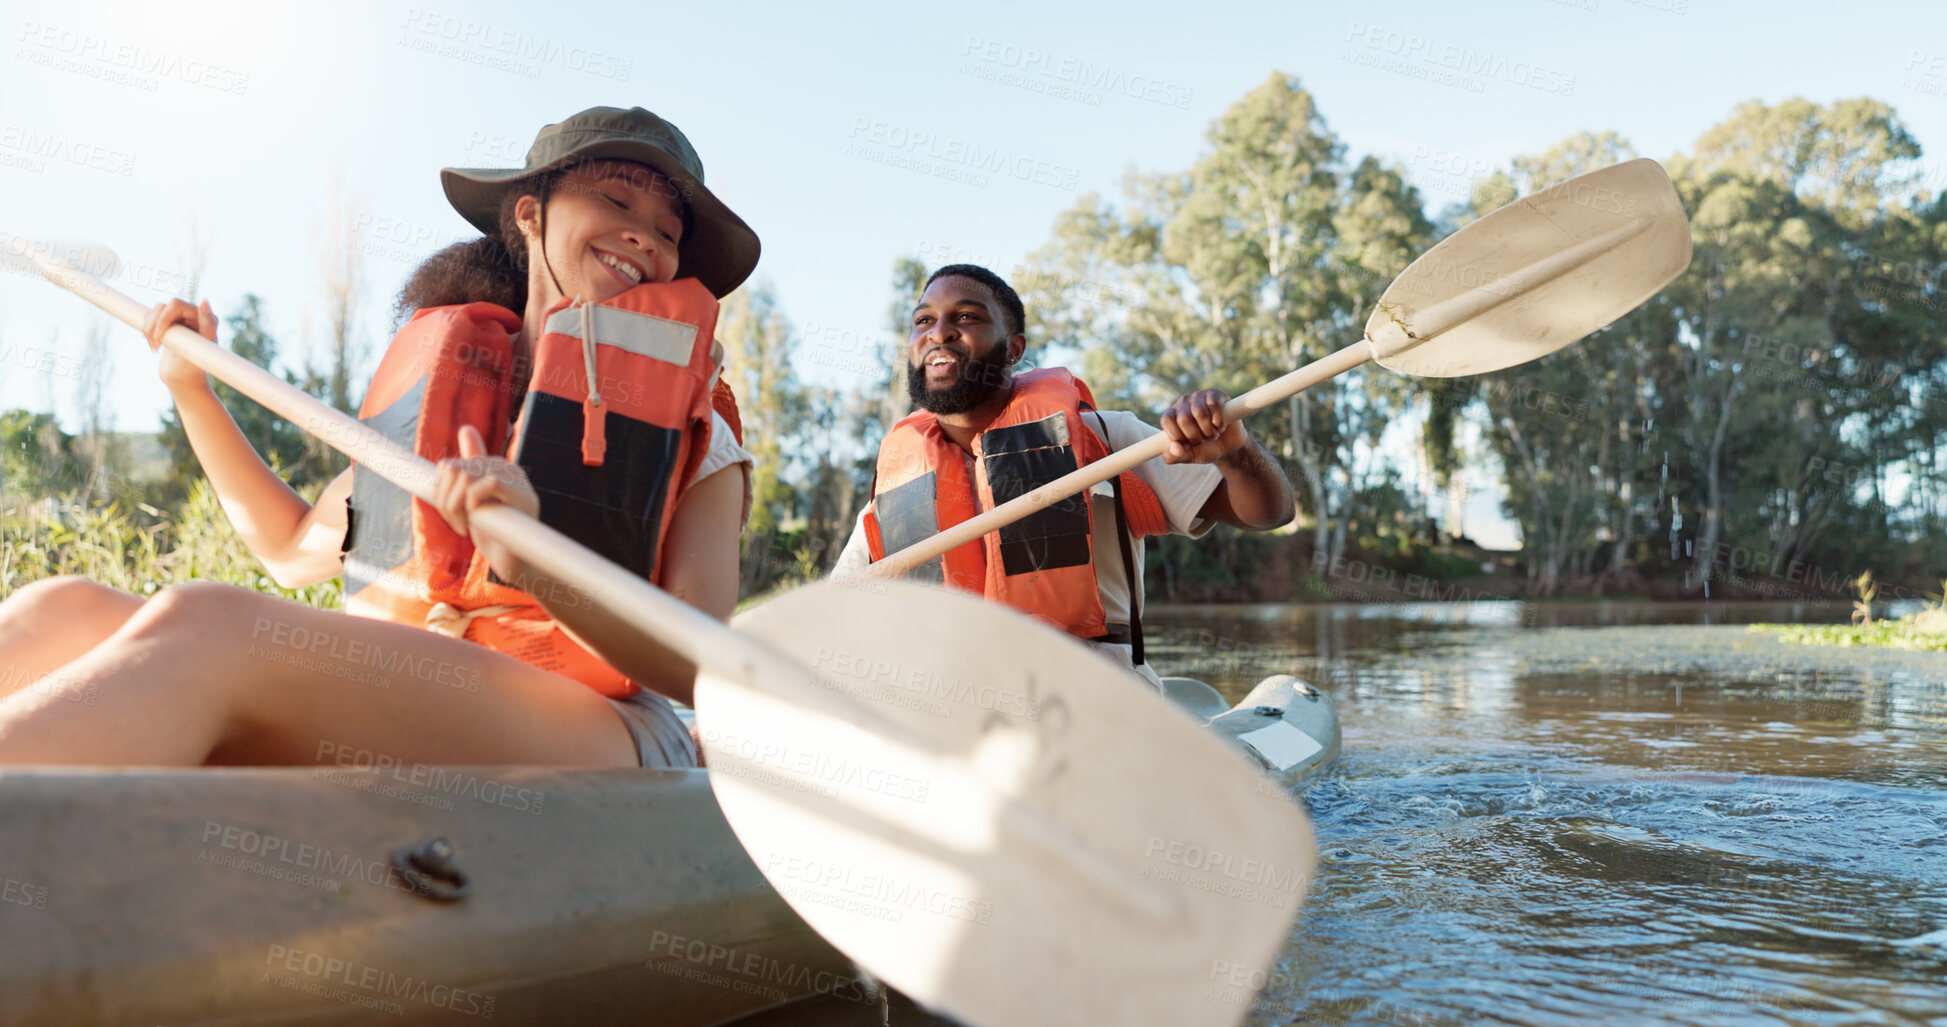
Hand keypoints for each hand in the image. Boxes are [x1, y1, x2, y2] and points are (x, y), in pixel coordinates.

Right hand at [141, 298, 215, 393]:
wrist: (184, 380)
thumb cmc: (195, 367)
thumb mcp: (202, 347)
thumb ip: (208, 325)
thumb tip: (205, 301)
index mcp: (203, 317)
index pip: (176, 304)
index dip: (164, 318)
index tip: (160, 337)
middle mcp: (193, 315)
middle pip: (163, 306)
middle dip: (154, 325)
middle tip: (155, 345)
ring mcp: (179, 320)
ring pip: (155, 311)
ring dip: (149, 329)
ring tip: (154, 347)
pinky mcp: (168, 326)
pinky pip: (151, 318)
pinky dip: (147, 330)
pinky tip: (152, 344)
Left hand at [434, 425, 539, 580]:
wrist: (517, 563)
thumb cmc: (496, 533)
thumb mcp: (473, 501)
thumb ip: (466, 470)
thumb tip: (466, 428)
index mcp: (494, 466)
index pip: (450, 466)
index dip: (441, 491)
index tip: (448, 514)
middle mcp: (506, 467)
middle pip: (454, 470)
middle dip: (445, 500)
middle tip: (456, 524)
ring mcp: (516, 480)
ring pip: (466, 475)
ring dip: (455, 505)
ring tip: (463, 526)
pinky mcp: (522, 495)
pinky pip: (487, 483)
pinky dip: (473, 503)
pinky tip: (477, 522)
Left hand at [1160, 389, 1247, 464]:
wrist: (1229, 447)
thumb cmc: (1205, 450)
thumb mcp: (1188, 457)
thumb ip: (1174, 457)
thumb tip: (1175, 448)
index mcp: (1171, 416)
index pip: (1167, 420)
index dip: (1178, 435)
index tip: (1188, 445)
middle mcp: (1182, 403)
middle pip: (1184, 419)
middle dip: (1196, 436)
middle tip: (1204, 440)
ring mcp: (1198, 396)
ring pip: (1199, 413)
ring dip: (1209, 431)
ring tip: (1213, 433)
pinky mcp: (1214, 394)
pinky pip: (1214, 405)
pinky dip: (1219, 421)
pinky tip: (1220, 425)